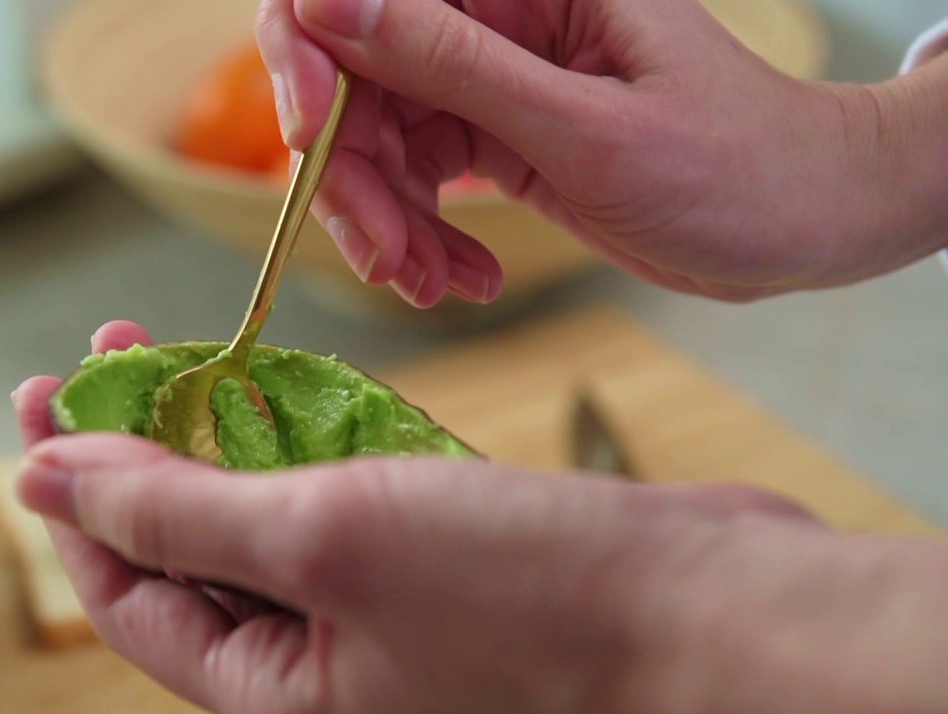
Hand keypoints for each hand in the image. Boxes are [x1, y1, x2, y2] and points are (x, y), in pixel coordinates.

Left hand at [11, 321, 947, 713]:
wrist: (707, 613)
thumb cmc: (525, 600)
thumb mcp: (322, 540)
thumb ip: (179, 511)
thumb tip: (51, 478)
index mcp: (277, 694)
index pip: (133, 595)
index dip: (76, 501)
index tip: (42, 404)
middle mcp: (325, 661)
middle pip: (194, 549)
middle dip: (143, 453)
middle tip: (105, 361)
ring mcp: (387, 604)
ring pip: (272, 512)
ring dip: (224, 433)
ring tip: (180, 352)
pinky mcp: (445, 552)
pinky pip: (351, 491)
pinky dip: (312, 436)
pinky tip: (284, 383)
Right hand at [256, 0, 947, 302]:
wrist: (803, 222)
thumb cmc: (733, 166)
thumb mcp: (586, 125)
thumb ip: (455, 64)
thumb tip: (329, 4)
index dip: (311, 56)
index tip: (313, 139)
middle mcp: (495, 18)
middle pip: (355, 80)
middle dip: (355, 178)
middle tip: (389, 260)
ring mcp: (490, 80)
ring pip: (378, 142)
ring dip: (388, 225)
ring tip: (433, 285)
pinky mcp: (497, 136)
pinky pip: (418, 183)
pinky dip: (424, 240)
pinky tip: (461, 280)